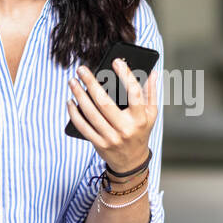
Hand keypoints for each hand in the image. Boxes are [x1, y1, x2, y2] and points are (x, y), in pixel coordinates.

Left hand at [66, 58, 157, 172]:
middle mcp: (125, 128)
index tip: (116, 61)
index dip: (126, 75)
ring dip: (79, 96)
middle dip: (91, 83)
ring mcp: (111, 138)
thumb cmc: (141, 131)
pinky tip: (70, 101)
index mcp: (140, 118)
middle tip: (81, 69)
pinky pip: (83, 127)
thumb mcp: (151, 114)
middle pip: (105, 102)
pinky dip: (74, 114)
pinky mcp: (99, 144)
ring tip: (72, 81)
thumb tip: (152, 72)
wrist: (131, 161)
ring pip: (91, 113)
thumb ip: (151, 92)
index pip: (134, 94)